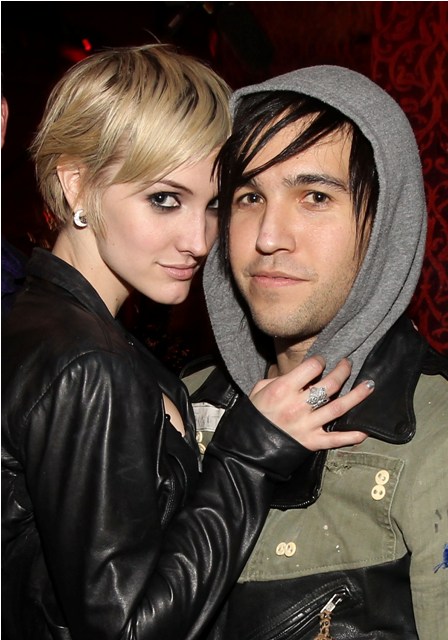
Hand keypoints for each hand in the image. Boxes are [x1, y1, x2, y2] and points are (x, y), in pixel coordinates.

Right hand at [248, 356, 372, 450]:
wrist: (247, 447)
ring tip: (369, 385)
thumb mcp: (259, 390)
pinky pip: (335, 439)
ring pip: (339, 408)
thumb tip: (297, 374)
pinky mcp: (312, 442)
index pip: (311, 367)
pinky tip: (365, 431)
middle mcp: (298, 405)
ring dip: (357, 396)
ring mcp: (307, 425)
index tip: (322, 361)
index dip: (320, 361)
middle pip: (330, 385)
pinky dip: (351, 436)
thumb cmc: (253, 415)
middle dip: (343, 371)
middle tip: (348, 364)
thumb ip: (278, 379)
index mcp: (284, 389)